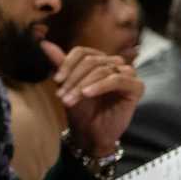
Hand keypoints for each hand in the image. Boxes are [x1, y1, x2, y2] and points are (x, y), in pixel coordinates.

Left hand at [43, 41, 142, 158]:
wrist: (91, 135)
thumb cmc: (81, 111)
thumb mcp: (67, 87)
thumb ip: (60, 65)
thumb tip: (44, 44)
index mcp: (100, 61)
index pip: (83, 52)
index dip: (68, 63)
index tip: (56, 80)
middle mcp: (116, 64)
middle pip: (91, 61)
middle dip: (73, 79)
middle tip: (61, 96)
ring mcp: (128, 75)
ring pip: (102, 70)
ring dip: (82, 85)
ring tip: (70, 100)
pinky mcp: (136, 87)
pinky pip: (117, 79)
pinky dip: (100, 86)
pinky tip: (87, 94)